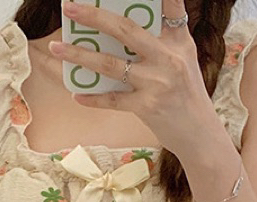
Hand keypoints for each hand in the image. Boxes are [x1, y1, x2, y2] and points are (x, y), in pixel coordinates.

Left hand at [49, 0, 218, 159]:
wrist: (200, 134)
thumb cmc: (187, 95)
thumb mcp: (183, 59)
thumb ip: (161, 40)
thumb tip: (123, 28)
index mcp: (178, 41)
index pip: (170, 5)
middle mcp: (168, 57)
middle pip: (126, 30)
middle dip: (94, 16)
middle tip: (70, 6)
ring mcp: (157, 82)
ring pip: (111, 64)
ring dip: (79, 55)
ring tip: (57, 47)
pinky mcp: (147, 107)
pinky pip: (112, 99)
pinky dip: (93, 98)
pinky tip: (76, 94)